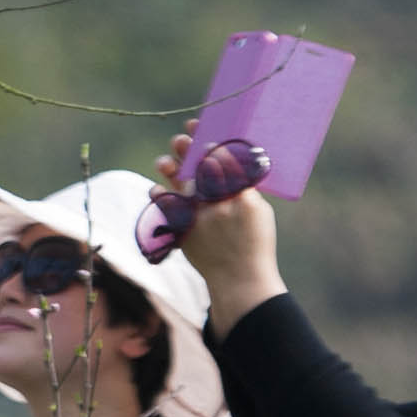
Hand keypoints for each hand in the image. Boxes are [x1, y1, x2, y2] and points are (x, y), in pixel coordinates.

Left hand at [162, 129, 284, 335]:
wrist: (241, 280)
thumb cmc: (255, 245)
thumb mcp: (260, 214)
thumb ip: (244, 190)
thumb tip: (227, 165)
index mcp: (242, 198)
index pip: (227, 164)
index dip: (213, 148)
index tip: (205, 136)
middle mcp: (218, 206)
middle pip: (200, 170)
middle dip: (188, 151)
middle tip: (181, 138)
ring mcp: (199, 219)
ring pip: (180, 187)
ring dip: (169, 171)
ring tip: (163, 161)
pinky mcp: (185, 233)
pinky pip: (167, 211)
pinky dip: (160, 199)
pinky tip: (155, 189)